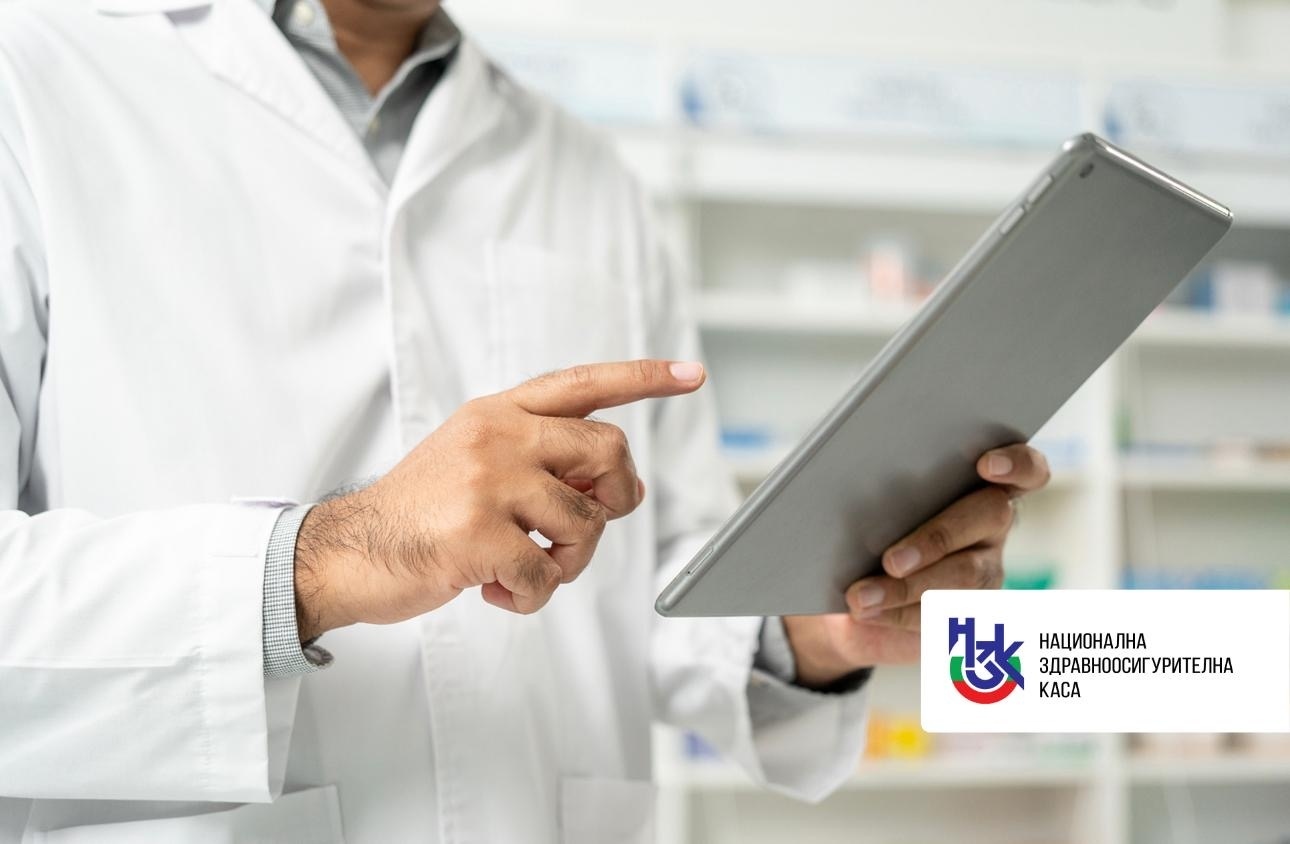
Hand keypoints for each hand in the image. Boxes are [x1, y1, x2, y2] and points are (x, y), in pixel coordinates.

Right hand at [292, 360, 706, 639]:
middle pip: (608, 452)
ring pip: (586, 522)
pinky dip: (533, 596)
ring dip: (568, 562)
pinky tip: (497, 590)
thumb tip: (620, 485)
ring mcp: (487, 481)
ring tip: (527, 568)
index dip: (644, 379)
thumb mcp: (474, 460)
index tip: (692, 375)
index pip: (583, 383)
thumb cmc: (420, 513)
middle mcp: (497, 435)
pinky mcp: (477, 533)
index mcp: (498, 412)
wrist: (348, 551)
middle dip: (614, 500)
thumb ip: (539, 457)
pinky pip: (548, 574)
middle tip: (578, 530)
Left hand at [782, 444, 1049, 687]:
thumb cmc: (857, 537)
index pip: (1025, 469)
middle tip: (891, 560)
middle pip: (989, 518)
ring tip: (860, 597)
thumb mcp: (860, 508)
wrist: (846, 599)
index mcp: (975, 483)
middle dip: (937, 538)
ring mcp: (987, 572)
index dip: (1017, 464)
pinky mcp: (969, 616)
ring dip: (907, 589)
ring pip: (965, 577)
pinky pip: (944, 615)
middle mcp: (991, 526)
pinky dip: (899, 614)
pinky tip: (867, 612)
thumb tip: (849, 483)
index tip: (986, 465)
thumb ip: (874, 491)